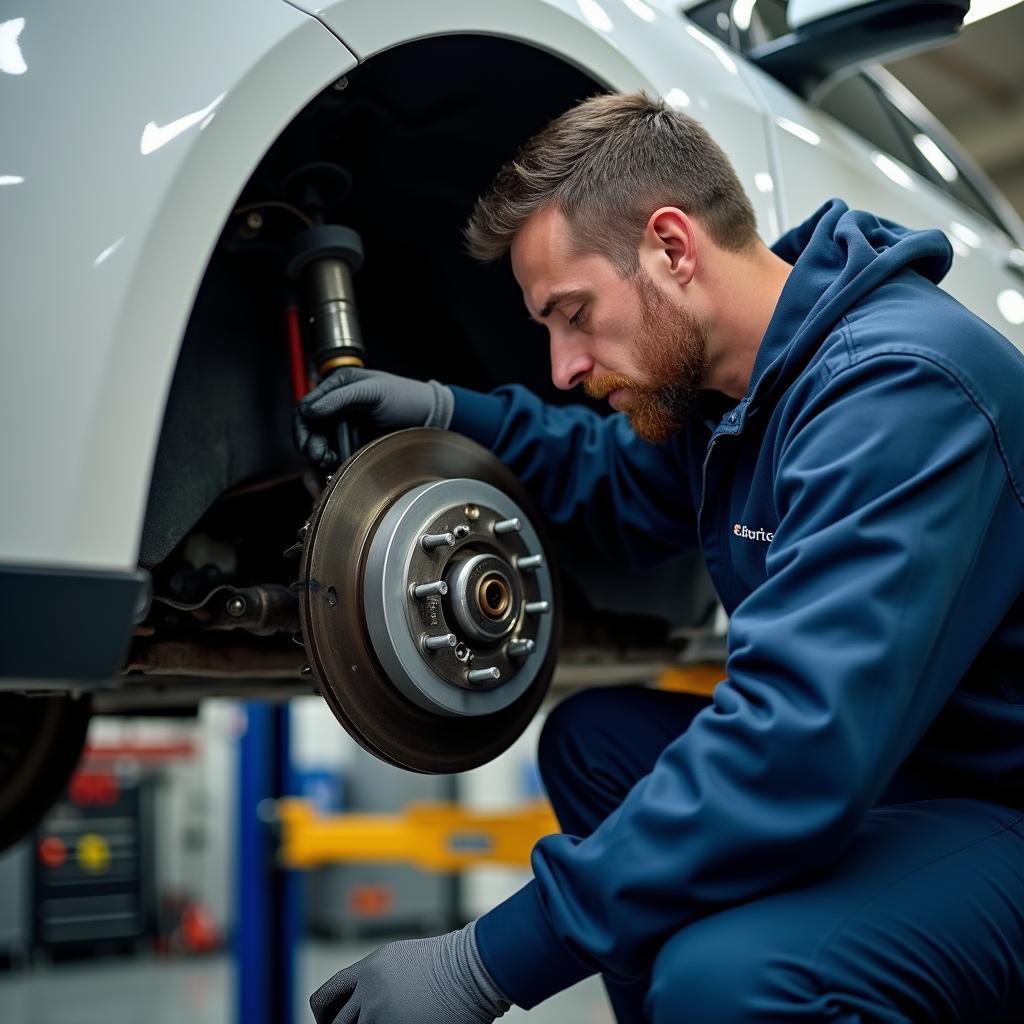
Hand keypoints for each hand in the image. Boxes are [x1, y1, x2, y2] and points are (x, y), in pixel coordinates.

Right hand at [293, 367, 453, 467]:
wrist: (427, 415)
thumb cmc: (403, 396)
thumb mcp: (372, 391)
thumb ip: (340, 398)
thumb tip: (310, 410)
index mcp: (337, 388)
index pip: (306, 408)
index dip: (302, 427)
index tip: (308, 443)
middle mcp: (336, 407)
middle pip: (309, 429)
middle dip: (309, 444)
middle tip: (318, 456)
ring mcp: (344, 426)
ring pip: (318, 444)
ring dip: (318, 456)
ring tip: (328, 463)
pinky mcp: (353, 443)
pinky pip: (334, 455)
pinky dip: (330, 463)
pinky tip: (335, 467)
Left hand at [309, 923, 509, 1023]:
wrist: (476, 965)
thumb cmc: (453, 964)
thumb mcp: (406, 960)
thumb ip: (380, 979)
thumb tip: (364, 1004)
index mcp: (371, 968)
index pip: (326, 996)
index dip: (324, 1015)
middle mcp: (370, 989)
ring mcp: (382, 1012)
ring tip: (393, 1020)